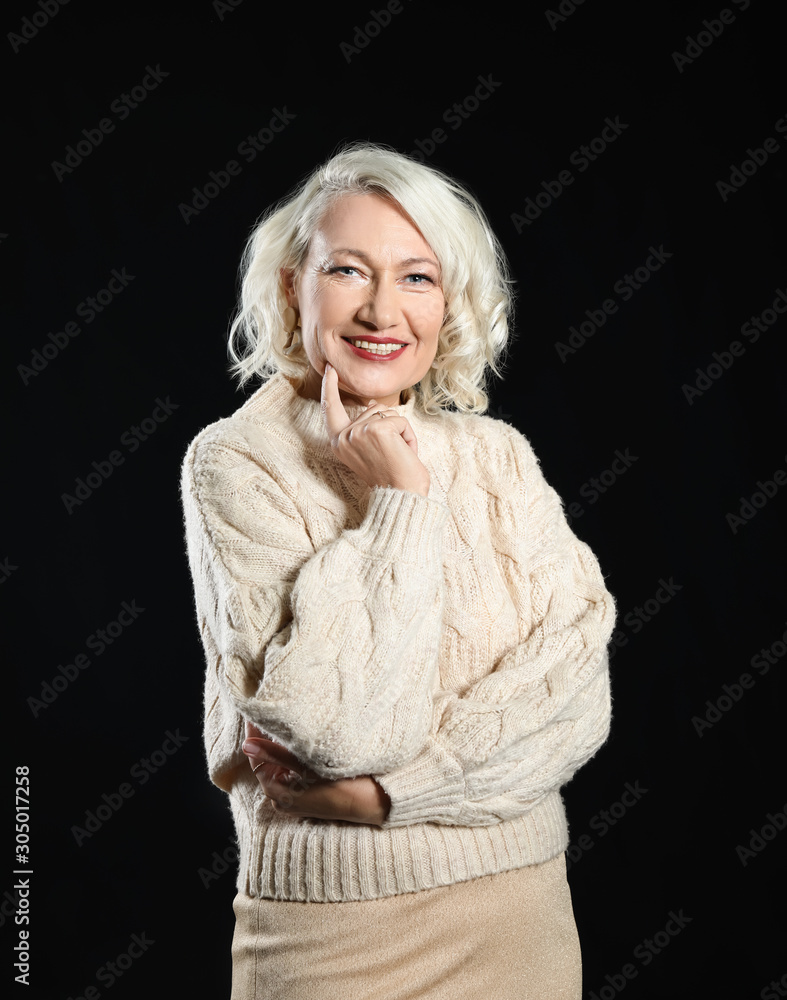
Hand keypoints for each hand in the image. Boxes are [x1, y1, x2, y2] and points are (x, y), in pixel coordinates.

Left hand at [242, 722, 390, 826]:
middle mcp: (282, 797)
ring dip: (280, 743)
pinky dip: (291, 753)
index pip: (256, 757)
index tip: (254, 711)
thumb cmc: (344, 787)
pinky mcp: (306, 792)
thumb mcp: (309, 767)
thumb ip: (277, 755)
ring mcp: (294, 795)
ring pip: (280, 763)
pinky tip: (299, 737)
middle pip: (266, 760)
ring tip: (283, 719)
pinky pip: (291, 769)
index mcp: (278, 792)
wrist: (374, 803)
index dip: (254, 733)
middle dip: (267, 736)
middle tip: (268, 709)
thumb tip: (246, 744)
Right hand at [321, 363, 429, 496]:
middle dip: (390, 427)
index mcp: (339, 443)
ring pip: (388, 414)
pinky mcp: (377, 430)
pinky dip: (410, 437)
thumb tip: (371, 404)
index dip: (330, 388)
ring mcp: (358, 432)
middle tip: (391, 455)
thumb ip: (366, 427)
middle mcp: (344, 437)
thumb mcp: (370, 449)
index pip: (331, 409)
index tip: (331, 369)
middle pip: (372, 409)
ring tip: (398, 456)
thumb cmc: (391, 478)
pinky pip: (401, 421)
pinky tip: (405, 454)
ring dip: (401, 433)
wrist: (401, 497)